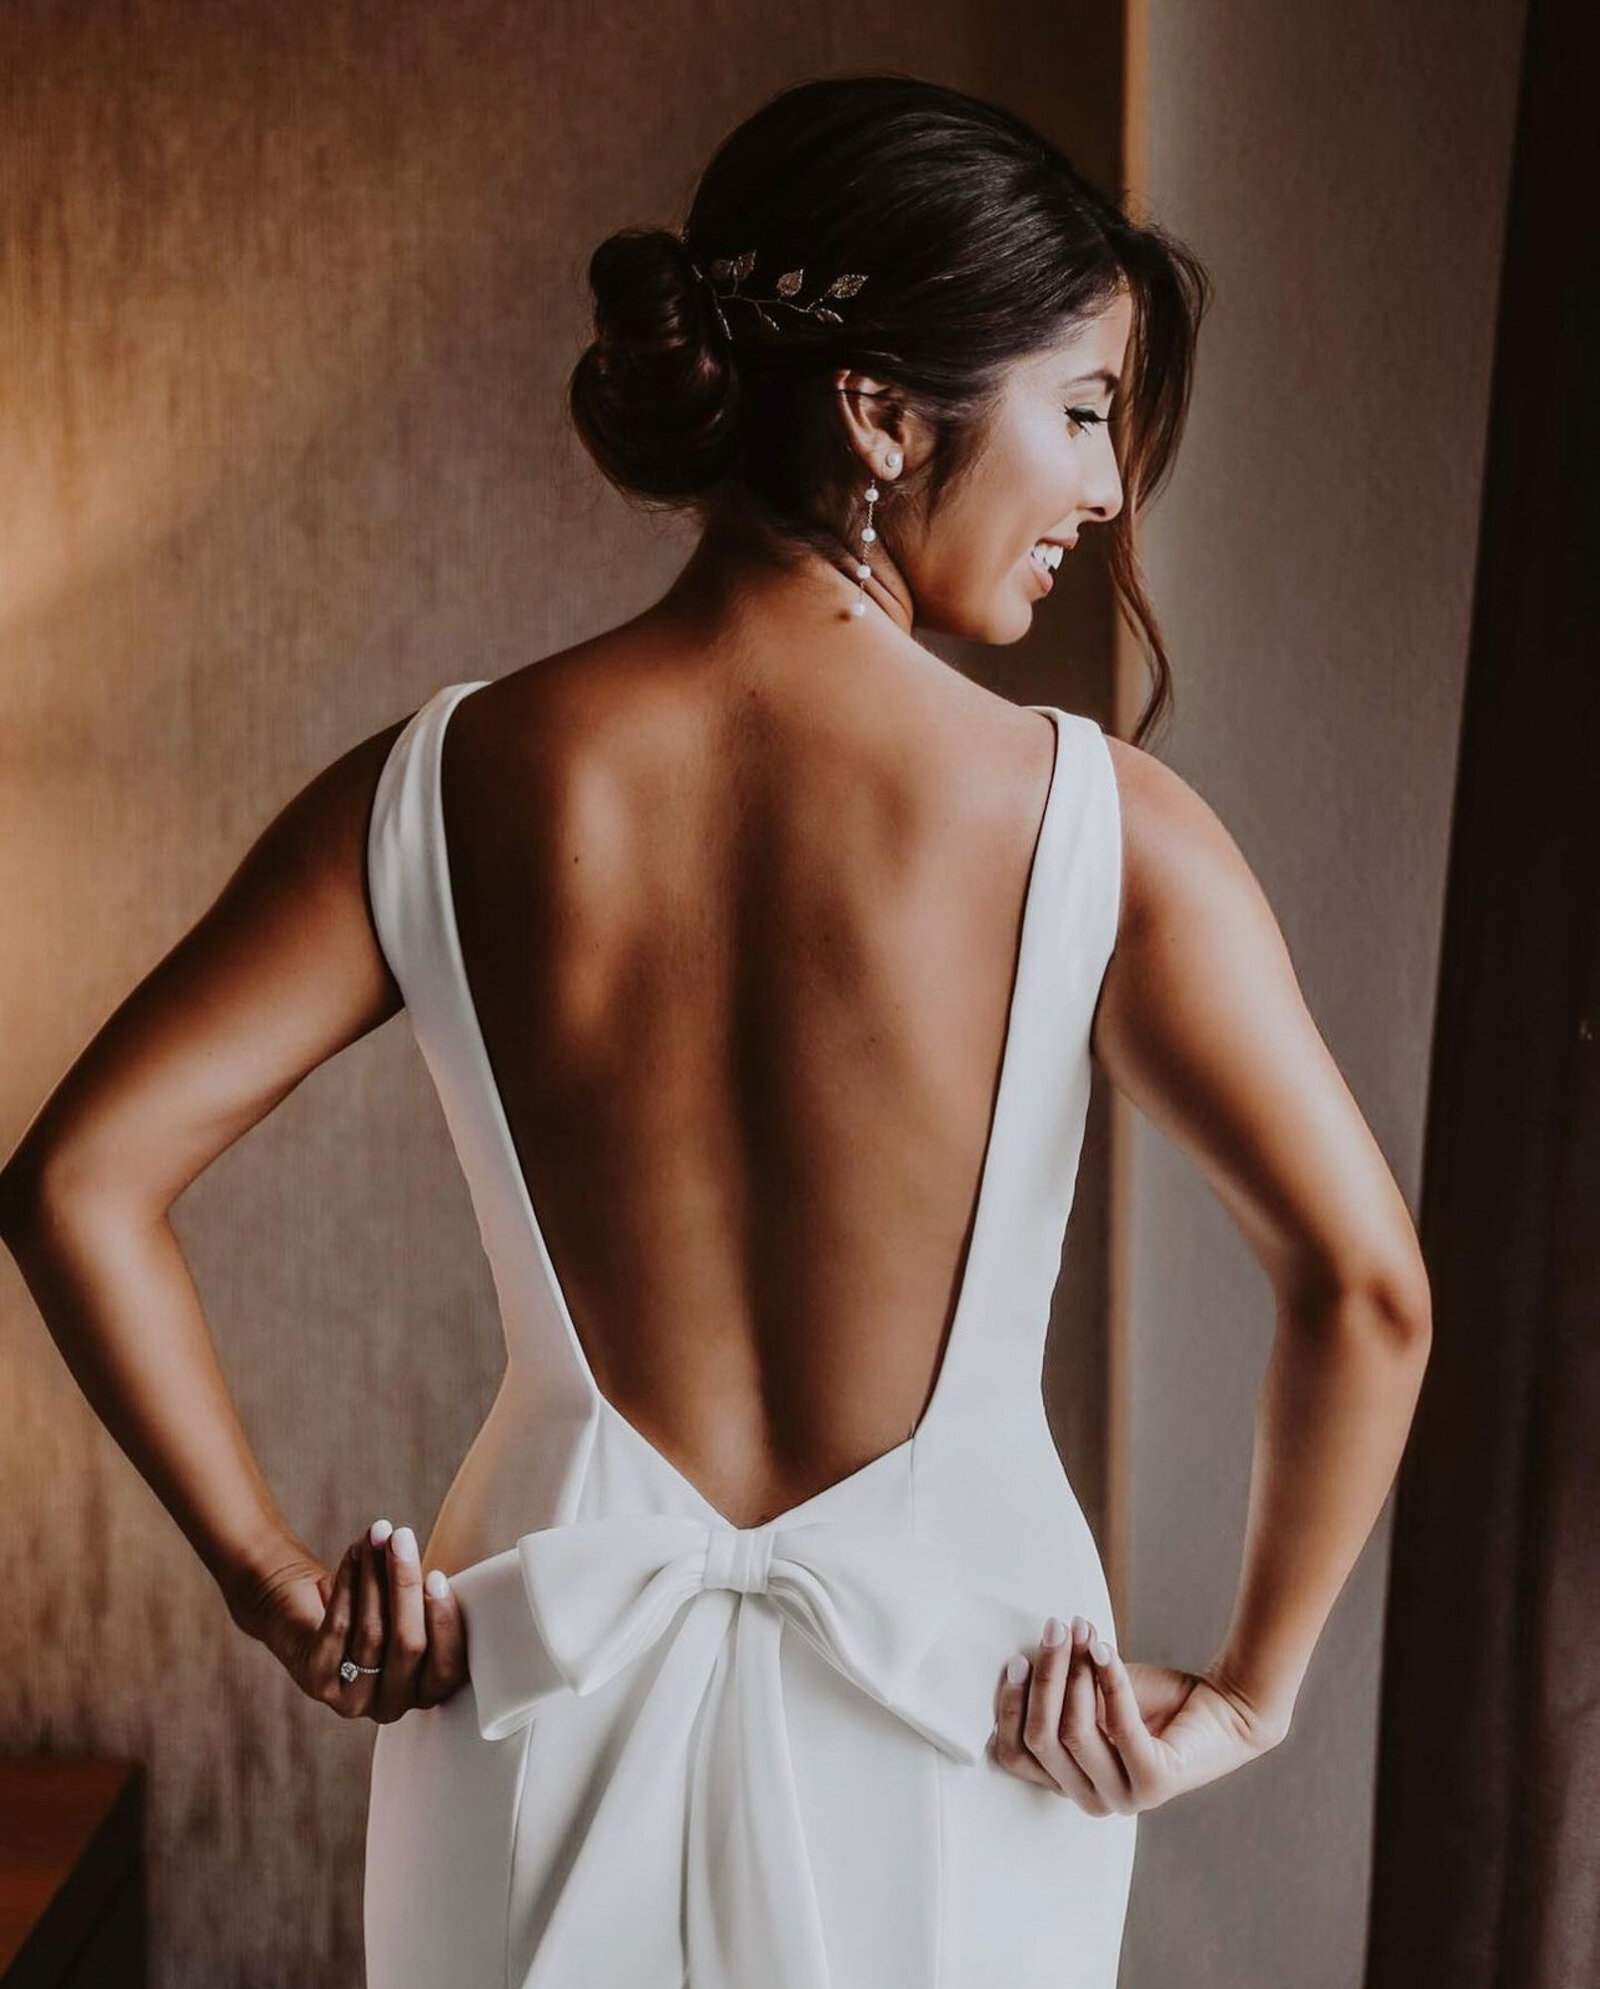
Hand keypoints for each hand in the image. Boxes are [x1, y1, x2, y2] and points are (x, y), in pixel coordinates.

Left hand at [225, 1518, 469, 1720]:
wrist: (307, 1613)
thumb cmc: (373, 1607)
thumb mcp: (408, 1611)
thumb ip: (428, 1605)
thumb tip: (440, 1576)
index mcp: (425, 1691)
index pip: (447, 1667)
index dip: (444, 1622)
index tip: (437, 1575)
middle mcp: (390, 1705)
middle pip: (407, 1646)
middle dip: (406, 1586)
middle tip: (402, 1538)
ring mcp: (351, 1698)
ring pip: (372, 1633)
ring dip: (375, 1576)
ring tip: (377, 1534)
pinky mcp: (316, 1680)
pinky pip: (339, 1627)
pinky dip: (348, 1582)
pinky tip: (354, 1551)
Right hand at [988, 1614, 1285, 1813]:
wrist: (1224, 1708)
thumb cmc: (1152, 1700)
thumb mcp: (1092, 1694)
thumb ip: (1060, 1689)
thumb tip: (1024, 1656)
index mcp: (1068, 1783)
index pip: (1013, 1755)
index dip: (1008, 1706)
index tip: (1018, 1659)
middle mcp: (1092, 1800)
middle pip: (1041, 1739)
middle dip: (1043, 1678)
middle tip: (1054, 1631)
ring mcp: (1124, 1798)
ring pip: (1073, 1732)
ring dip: (1074, 1673)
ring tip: (1083, 1633)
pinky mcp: (1155, 1783)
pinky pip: (1119, 1725)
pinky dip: (1109, 1681)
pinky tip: (1105, 1647)